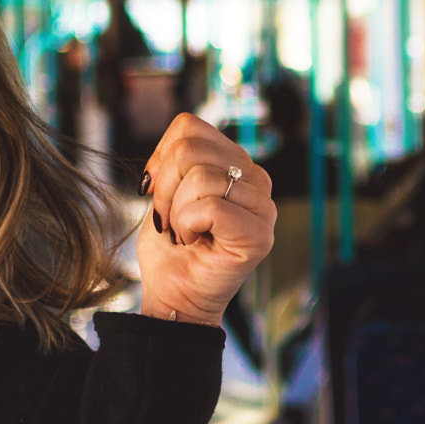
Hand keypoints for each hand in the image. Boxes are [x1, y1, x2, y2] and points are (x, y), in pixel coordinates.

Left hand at [136, 114, 274, 325]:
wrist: (174, 297)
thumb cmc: (170, 247)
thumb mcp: (165, 189)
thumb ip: (176, 157)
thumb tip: (175, 143)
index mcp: (237, 162)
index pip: (188, 126)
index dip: (161, 159)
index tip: (163, 195)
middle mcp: (257, 179)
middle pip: (189, 148)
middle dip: (165, 188)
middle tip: (174, 220)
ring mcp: (263, 208)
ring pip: (199, 176)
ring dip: (176, 212)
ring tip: (188, 233)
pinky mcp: (259, 235)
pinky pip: (209, 206)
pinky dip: (187, 225)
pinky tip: (196, 242)